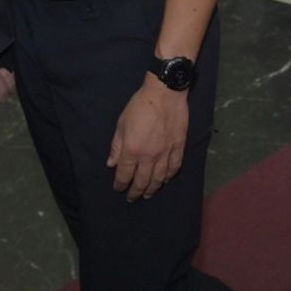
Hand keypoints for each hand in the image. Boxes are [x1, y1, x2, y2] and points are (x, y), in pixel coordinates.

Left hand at [108, 78, 188, 200]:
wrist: (165, 93)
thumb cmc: (140, 106)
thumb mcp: (121, 124)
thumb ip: (116, 146)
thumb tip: (111, 164)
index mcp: (132, 150)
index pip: (124, 175)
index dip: (120, 184)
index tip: (118, 188)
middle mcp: (149, 156)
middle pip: (142, 181)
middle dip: (135, 191)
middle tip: (132, 197)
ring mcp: (166, 153)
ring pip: (159, 178)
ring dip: (152, 189)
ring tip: (147, 194)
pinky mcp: (178, 147)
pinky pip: (174, 167)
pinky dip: (169, 176)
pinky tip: (165, 180)